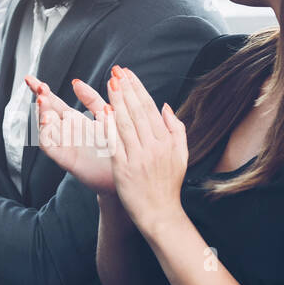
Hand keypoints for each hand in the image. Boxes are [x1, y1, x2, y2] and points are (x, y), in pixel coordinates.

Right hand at [30, 73, 116, 195]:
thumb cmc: (117, 146)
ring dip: (42, 115)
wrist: (127, 172)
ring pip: (46, 129)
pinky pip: (52, 148)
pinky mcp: (68, 160)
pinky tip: (46, 123)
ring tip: (43, 101)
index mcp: (74, 121)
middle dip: (41, 100)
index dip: (41, 91)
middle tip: (40, 88)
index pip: (54, 102)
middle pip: (47, 113)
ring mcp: (65, 146)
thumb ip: (91, 99)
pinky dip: (46, 136)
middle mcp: (66, 133)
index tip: (30, 79)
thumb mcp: (105, 116)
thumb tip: (76, 81)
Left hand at [105, 66, 188, 236]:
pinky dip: (109, 126)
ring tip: (110, 83)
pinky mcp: (124, 169)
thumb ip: (177, 129)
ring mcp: (139, 157)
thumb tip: (165, 106)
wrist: (160, 213)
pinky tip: (102, 110)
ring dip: (117, 101)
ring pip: (126, 123)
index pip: (150, 108)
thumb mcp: (181, 155)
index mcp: (166, 141)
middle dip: (126, 89)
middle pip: (137, 112)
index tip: (128, 73)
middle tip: (116, 71)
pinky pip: (115, 143)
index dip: (138, 89)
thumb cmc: (168, 184)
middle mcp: (154, 147)